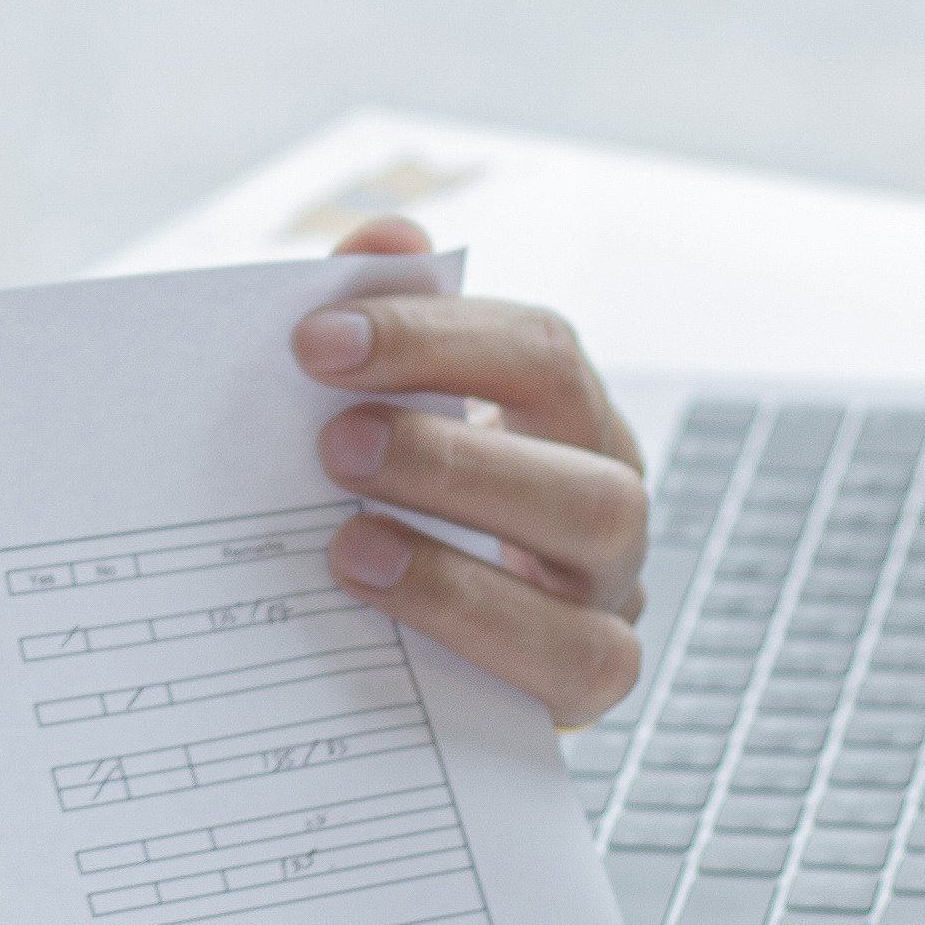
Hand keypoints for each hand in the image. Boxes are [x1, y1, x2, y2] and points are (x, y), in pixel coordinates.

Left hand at [304, 216, 654, 726]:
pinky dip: (475, 631)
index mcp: (565, 412)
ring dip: (469, 542)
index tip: (313, 341)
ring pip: (596, 551)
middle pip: (581, 458)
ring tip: (348, 544)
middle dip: (453, 450)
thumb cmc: (383, 503)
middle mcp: (608, 493)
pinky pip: (572, 662)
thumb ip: (370, 331)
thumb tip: (381, 241)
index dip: (429, 336)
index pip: (534, 350)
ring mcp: (611, 591)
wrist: (392, 650)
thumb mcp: (365, 417)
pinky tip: (378, 615)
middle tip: (332, 447)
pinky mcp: (588, 683)